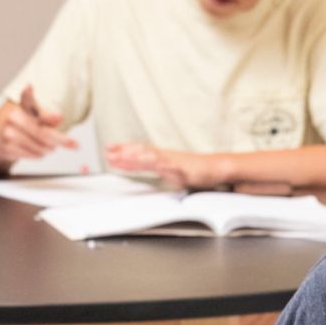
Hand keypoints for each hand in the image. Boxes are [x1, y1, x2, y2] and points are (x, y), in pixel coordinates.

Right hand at [0, 85, 77, 165]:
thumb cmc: (19, 126)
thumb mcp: (34, 117)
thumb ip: (47, 117)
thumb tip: (58, 117)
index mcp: (22, 106)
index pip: (26, 99)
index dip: (28, 93)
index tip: (29, 87)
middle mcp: (13, 116)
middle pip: (42, 132)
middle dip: (61, 140)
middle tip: (73, 144)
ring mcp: (7, 132)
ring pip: (38, 146)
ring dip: (48, 149)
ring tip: (49, 148)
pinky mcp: (4, 146)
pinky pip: (29, 154)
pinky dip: (37, 155)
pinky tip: (38, 153)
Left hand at [106, 143, 233, 189]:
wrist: (217, 167)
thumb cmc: (198, 171)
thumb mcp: (175, 173)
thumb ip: (163, 172)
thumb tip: (155, 173)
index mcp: (162, 158)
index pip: (140, 153)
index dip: (124, 152)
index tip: (110, 151)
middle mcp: (165, 156)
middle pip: (141, 152)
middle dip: (124, 152)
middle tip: (108, 151)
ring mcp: (172, 160)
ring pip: (149, 156)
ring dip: (133, 156)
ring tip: (120, 156)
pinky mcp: (181, 167)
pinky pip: (165, 164)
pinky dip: (154, 161)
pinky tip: (144, 160)